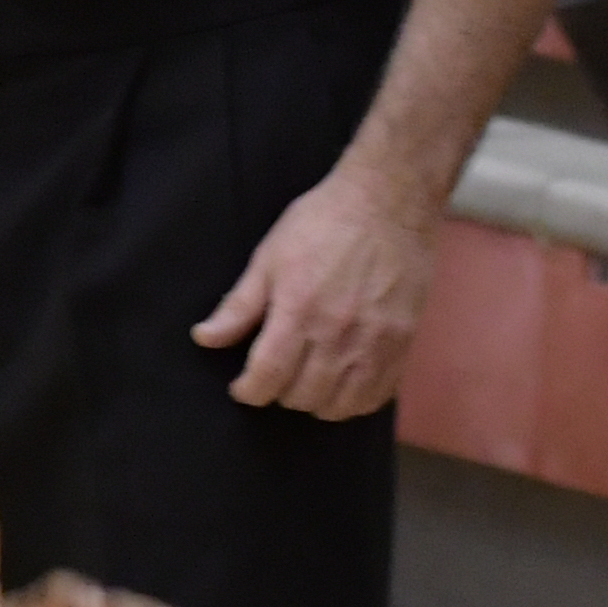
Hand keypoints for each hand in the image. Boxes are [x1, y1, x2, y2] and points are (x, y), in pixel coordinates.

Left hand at [191, 158, 441, 418]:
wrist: (389, 202)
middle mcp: (338, 333)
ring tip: (307, 381)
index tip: (243, 387)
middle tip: (276, 375)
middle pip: (302, 395)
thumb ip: (239, 306)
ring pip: (339, 404)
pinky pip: (377, 396)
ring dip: (315, 402)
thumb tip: (204, 338)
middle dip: (279, 393)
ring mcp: (375, 341)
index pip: (268, 376)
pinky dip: (354, 401)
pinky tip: (342, 385)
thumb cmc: (322, 223)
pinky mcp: (402, 343)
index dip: (249, 391)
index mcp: (299, 310)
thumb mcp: (269, 257)